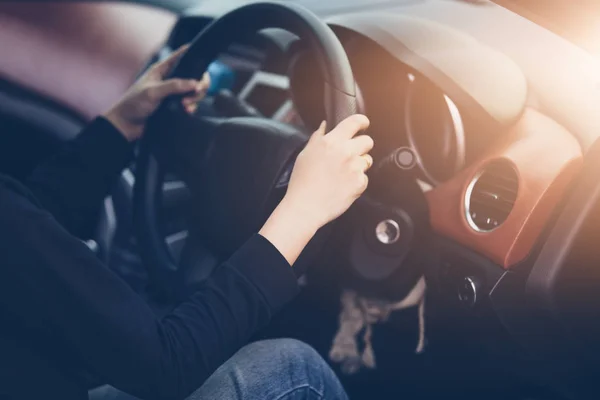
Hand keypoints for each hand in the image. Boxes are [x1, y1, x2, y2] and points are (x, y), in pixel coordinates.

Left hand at [104, 45, 210, 140]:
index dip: (194, 54)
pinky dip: (192, 107)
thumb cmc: (134, 104)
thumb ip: (174, 86)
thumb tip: (195, 83)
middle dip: (199, 84)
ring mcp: (173, 93)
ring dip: (195, 98)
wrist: (127, 125)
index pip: (181, 56)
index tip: (204, 58)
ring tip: (186, 106)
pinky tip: (187, 112)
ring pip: (194, 91)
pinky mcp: (175, 106)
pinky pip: (191, 103)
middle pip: (194, 75)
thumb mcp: (153, 92)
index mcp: (162, 69)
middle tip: (195, 93)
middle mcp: (170, 79)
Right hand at [259, 115, 372, 264]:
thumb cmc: (302, 182)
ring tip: (343, 174)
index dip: (362, 121)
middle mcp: (345, 152)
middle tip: (351, 154)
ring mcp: (354, 168)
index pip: (354, 122)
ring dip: (359, 165)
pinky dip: (357, 182)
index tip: (363, 124)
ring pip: (367, 160)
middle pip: (367, 141)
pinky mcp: (360, 183)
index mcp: (331, 142)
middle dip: (362, 146)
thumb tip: (324, 125)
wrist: (305, 207)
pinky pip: (364, 178)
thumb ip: (317, 138)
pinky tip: (343, 186)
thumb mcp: (305, 154)